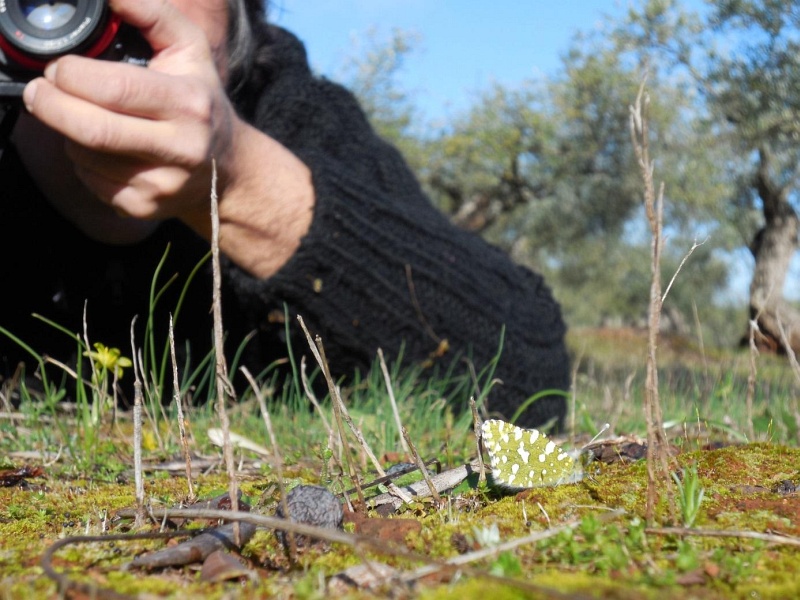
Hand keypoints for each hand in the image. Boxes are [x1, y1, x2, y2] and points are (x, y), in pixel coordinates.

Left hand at [21, 0, 314, 277]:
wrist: (228, 169)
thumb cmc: (201, 101)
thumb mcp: (191, 50)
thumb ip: (152, 14)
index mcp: (189, 104)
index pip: (114, 89)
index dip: (71, 76)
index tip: (58, 68)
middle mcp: (180, 148)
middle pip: (91, 130)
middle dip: (50, 106)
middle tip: (39, 92)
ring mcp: (161, 183)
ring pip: (83, 155)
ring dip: (68, 132)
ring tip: (84, 118)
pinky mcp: (144, 206)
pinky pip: (89, 179)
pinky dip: (81, 159)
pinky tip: (101, 148)